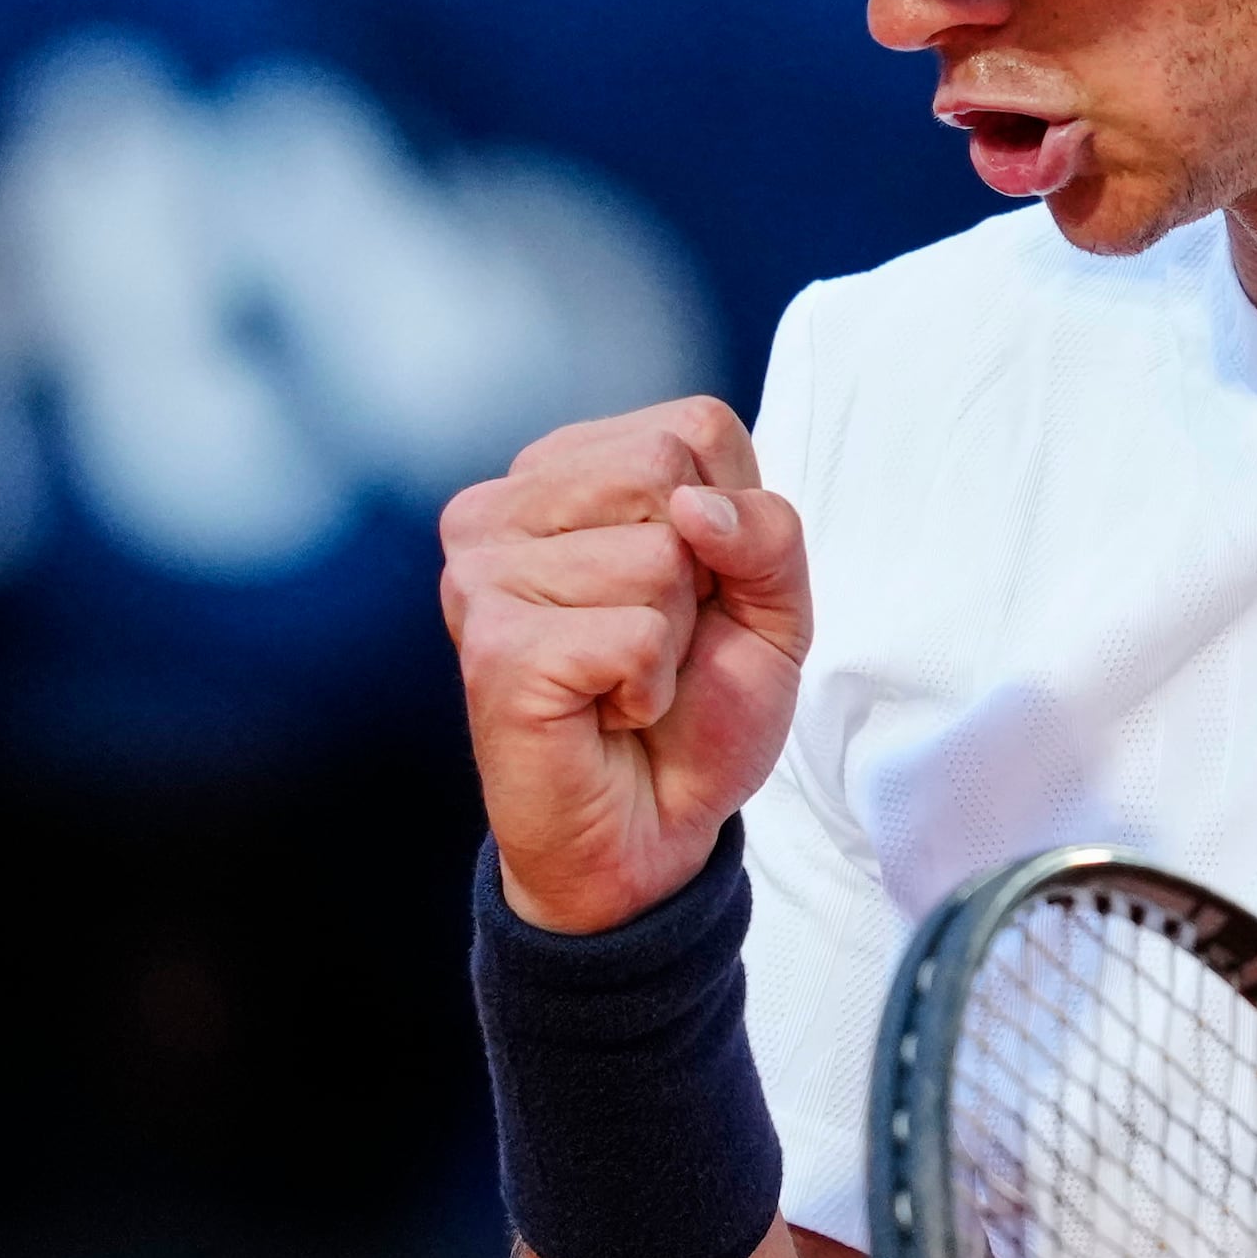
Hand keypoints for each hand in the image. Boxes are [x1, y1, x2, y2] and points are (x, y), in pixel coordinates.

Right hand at [438, 398, 812, 933]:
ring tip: (627, 680)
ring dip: (673, 640)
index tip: (697, 591)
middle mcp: (503, 505)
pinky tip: (605, 710)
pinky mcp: (493, 642)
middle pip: (669, 472)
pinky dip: (649, 687)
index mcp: (565, 471)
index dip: (735, 521)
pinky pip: (635, 634)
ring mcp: (483, 571)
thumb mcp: (773, 608)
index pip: (697, 426)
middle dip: (703, 576)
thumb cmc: (697, 710)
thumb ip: (768, 532)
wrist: (651, 830)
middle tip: (658, 641)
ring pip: (658, 557)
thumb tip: (693, 509)